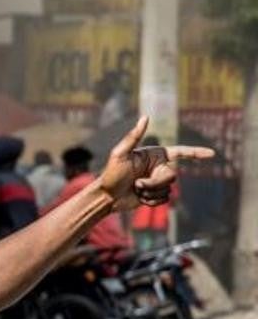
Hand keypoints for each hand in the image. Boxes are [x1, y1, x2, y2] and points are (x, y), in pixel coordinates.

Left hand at [99, 116, 215, 211]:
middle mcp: (159, 167)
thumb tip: (146, 117)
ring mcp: (157, 182)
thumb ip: (134, 136)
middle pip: (172, 177)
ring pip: (168, 190)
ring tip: (135, 189)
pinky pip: (163, 201)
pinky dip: (151, 202)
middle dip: (154, 183)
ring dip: (150, 193)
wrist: (105, 196)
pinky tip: (139, 198)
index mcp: (155, 155)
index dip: (196, 153)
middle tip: (136, 183)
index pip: (181, 152)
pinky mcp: (155, 195)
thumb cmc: (111, 173)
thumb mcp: (120, 154)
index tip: (212, 153)